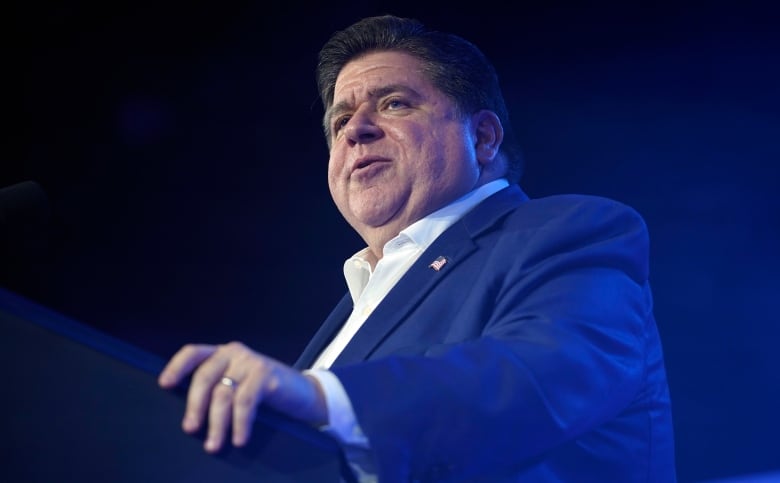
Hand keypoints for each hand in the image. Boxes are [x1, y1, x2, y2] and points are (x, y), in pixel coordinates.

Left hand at [158, 341, 326, 452]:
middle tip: (190, 429)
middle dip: (195, 405)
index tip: (164, 385)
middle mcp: (234, 353)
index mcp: (222, 353)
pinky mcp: (267, 375)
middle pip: (204, 377)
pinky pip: (246, 402)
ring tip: (213, 445)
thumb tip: (189, 416)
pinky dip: (240, 423)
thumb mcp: (237, 384)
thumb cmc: (264, 393)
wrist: (303, 393)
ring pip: (223, 394)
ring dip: (217, 423)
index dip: (177, 367)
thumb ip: (216, 389)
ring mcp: (251, 362)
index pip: (193, 353)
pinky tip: (239, 438)